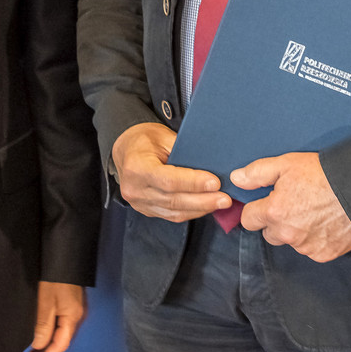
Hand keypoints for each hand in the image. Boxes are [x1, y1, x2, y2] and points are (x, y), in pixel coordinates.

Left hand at [24, 281, 85, 351]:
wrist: (64, 251)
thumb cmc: (54, 278)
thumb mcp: (45, 302)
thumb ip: (42, 326)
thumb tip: (38, 346)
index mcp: (72, 318)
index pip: (59, 346)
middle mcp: (76, 315)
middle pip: (61, 341)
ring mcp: (74, 307)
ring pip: (60, 333)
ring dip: (47, 343)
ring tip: (31, 351)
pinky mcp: (69, 300)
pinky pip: (59, 323)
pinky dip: (49, 332)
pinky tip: (39, 333)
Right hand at [112, 122, 230, 221]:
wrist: (125, 150)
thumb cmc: (145, 139)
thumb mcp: (162, 136)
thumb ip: (183, 151)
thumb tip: (211, 163)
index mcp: (137, 167)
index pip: (169, 180)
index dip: (193, 183)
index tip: (215, 183)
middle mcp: (135, 189)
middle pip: (174, 200)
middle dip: (203, 201)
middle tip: (225, 199)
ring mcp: (139, 203)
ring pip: (174, 211)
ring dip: (200, 209)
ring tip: (221, 203)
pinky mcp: (146, 210)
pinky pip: (171, 215)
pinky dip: (191, 212)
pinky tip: (206, 207)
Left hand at [234, 152, 350, 261]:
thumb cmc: (324, 174)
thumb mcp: (287, 164)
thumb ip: (257, 173)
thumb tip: (236, 179)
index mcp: (274, 212)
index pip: (248, 219)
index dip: (256, 209)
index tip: (267, 201)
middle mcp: (287, 234)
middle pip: (269, 233)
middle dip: (277, 221)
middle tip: (295, 204)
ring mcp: (306, 247)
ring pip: (291, 242)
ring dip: (297, 231)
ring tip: (315, 211)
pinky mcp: (323, 255)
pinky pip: (311, 249)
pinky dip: (315, 239)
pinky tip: (326, 223)